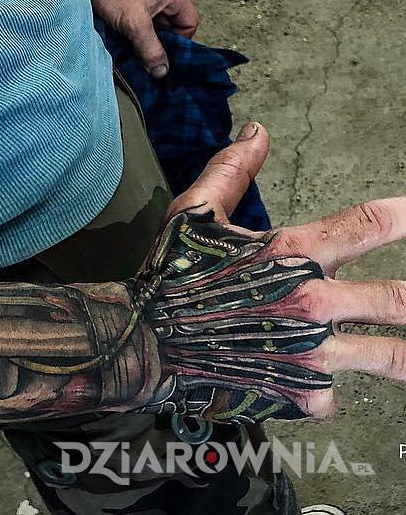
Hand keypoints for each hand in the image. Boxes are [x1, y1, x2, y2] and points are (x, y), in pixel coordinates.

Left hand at [21, 0, 198, 74]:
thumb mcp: (135, 24)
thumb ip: (151, 49)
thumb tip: (162, 71)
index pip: (189, 24)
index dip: (180, 42)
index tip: (164, 55)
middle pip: (172, 27)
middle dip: (159, 42)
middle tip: (147, 55)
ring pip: (154, 26)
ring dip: (145, 39)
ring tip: (133, 46)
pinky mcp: (132, 2)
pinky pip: (141, 22)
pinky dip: (135, 32)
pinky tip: (124, 39)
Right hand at [132, 122, 405, 422]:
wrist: (144, 341)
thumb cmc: (169, 273)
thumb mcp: (194, 212)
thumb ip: (233, 169)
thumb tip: (258, 130)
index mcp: (289, 253)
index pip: (367, 225)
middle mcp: (309, 302)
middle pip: (399, 300)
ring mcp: (310, 353)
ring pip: (391, 357)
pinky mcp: (301, 393)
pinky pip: (333, 391)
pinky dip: (327, 382)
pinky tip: (309, 376)